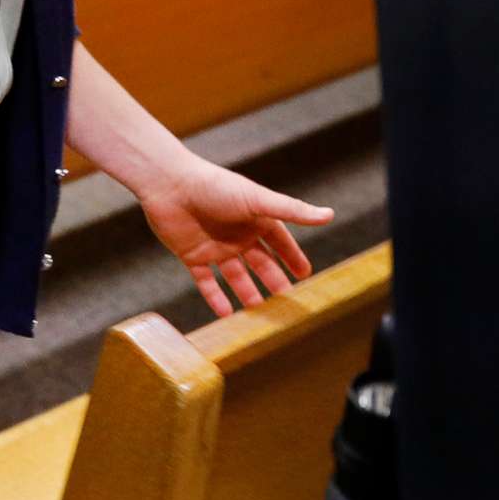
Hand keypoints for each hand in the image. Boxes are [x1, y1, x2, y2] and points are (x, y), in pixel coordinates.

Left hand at [136, 152, 332, 316]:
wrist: (169, 185)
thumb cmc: (216, 187)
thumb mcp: (257, 200)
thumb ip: (292, 211)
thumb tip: (329, 215)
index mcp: (254, 219)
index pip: (280, 242)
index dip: (292, 257)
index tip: (305, 275)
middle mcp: (237, 234)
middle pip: (261, 263)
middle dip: (274, 281)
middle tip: (287, 305)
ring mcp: (215, 246)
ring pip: (236, 276)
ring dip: (247, 294)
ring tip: (259, 315)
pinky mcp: (192, 255)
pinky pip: (206, 282)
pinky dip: (215, 298)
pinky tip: (226, 314)